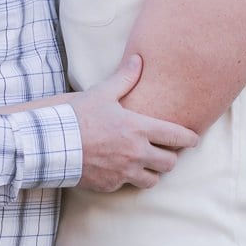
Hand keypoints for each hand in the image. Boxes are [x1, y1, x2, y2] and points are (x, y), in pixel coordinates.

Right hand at [69, 54, 198, 191]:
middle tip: (165, 151)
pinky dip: (127, 178)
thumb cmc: (78, 116)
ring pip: (153, 180)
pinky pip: (127, 185)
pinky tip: (118, 168)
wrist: (52, 143)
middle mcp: (136, 153)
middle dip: (170, 157)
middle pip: (169, 163)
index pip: (177, 137)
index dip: (190, 138)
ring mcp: (124, 172)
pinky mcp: (110, 185)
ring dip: (151, 172)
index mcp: (139, 128)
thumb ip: (125, 78)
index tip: (193, 139)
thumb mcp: (102, 93)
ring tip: (144, 163)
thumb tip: (139, 59)